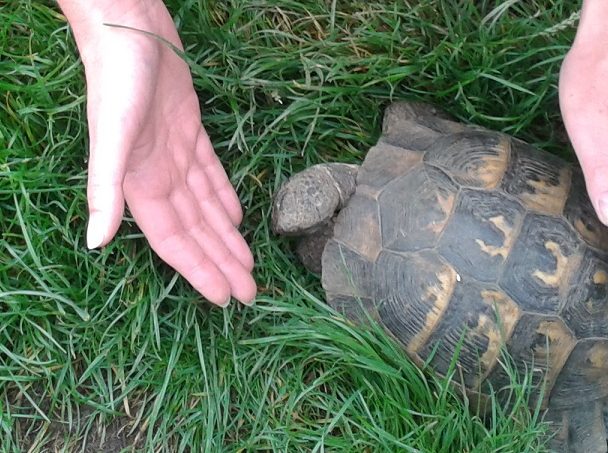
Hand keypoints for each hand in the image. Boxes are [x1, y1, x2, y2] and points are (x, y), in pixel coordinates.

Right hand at [59, 0, 255, 305]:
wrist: (130, 28)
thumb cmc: (119, 81)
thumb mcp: (111, 137)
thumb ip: (105, 189)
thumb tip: (95, 243)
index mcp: (140, 185)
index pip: (174, 241)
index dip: (198, 270)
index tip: (224, 299)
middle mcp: (158, 176)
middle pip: (196, 231)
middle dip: (222, 262)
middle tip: (251, 294)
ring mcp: (175, 155)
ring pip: (207, 207)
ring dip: (227, 236)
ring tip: (248, 265)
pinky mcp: (190, 131)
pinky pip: (211, 175)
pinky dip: (225, 198)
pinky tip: (237, 217)